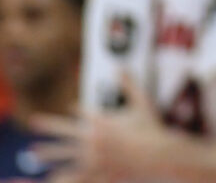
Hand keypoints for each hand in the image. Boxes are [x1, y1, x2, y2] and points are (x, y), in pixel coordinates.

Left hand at [33, 73, 173, 182]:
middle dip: (48, 125)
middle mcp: (91, 138)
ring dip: (48, 152)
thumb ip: (129, 85)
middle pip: (64, 131)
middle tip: (34, 121)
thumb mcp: (142, 103)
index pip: (83, 111)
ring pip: (64, 153)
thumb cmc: (151, 129)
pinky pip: (73, 172)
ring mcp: (92, 156)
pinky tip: (51, 175)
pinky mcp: (96, 171)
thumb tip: (121, 67)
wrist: (158, 155)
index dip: (77, 109)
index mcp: (101, 120)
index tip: (71, 107)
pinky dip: (61, 174)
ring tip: (35, 151)